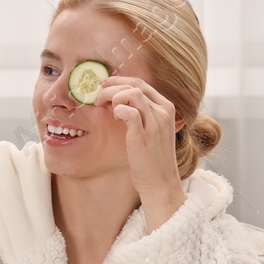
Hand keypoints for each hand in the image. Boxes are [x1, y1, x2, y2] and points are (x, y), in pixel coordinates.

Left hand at [95, 75, 185, 215]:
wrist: (160, 182)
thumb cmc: (151, 158)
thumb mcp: (150, 130)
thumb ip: (139, 113)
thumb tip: (113, 99)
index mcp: (166, 108)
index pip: (142, 83)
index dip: (120, 81)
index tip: (105, 84)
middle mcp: (163, 112)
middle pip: (135, 85)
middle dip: (112, 86)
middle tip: (97, 96)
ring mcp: (155, 122)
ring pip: (131, 93)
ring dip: (112, 97)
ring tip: (105, 108)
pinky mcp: (143, 134)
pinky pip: (128, 111)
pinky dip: (118, 110)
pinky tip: (115, 119)